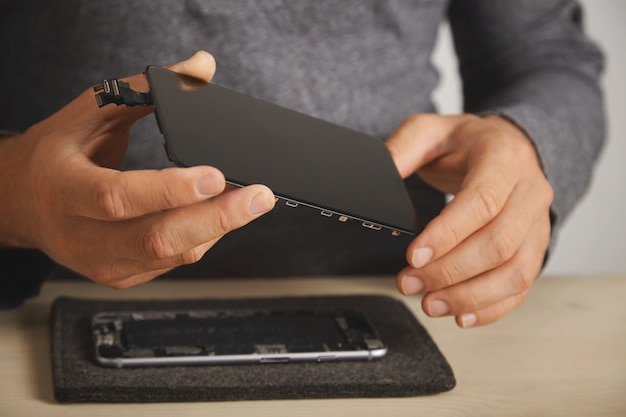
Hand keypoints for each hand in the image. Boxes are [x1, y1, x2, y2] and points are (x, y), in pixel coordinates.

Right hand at [0, 51, 274, 288]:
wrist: (23, 202)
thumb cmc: (58, 154)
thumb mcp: (91, 112)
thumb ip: (148, 90)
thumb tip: (202, 67)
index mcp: (64, 188)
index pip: (119, 197)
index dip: (170, 190)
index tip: (216, 175)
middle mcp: (80, 235)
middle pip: (156, 237)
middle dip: (217, 218)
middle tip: (259, 197)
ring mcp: (102, 262)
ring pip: (171, 255)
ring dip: (219, 229)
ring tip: (252, 204)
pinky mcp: (121, 276)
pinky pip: (172, 263)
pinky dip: (204, 239)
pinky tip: (219, 219)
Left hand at [387, 114, 552, 327]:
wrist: (505, 146)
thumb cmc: (466, 143)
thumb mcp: (429, 131)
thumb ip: (401, 150)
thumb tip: (376, 176)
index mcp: (504, 159)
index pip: (482, 202)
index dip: (448, 234)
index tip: (414, 256)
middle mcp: (529, 192)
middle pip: (499, 243)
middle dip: (450, 271)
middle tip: (410, 282)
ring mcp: (537, 224)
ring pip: (515, 272)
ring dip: (470, 296)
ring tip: (430, 303)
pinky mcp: (535, 248)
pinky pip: (522, 286)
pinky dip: (492, 307)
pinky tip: (461, 315)